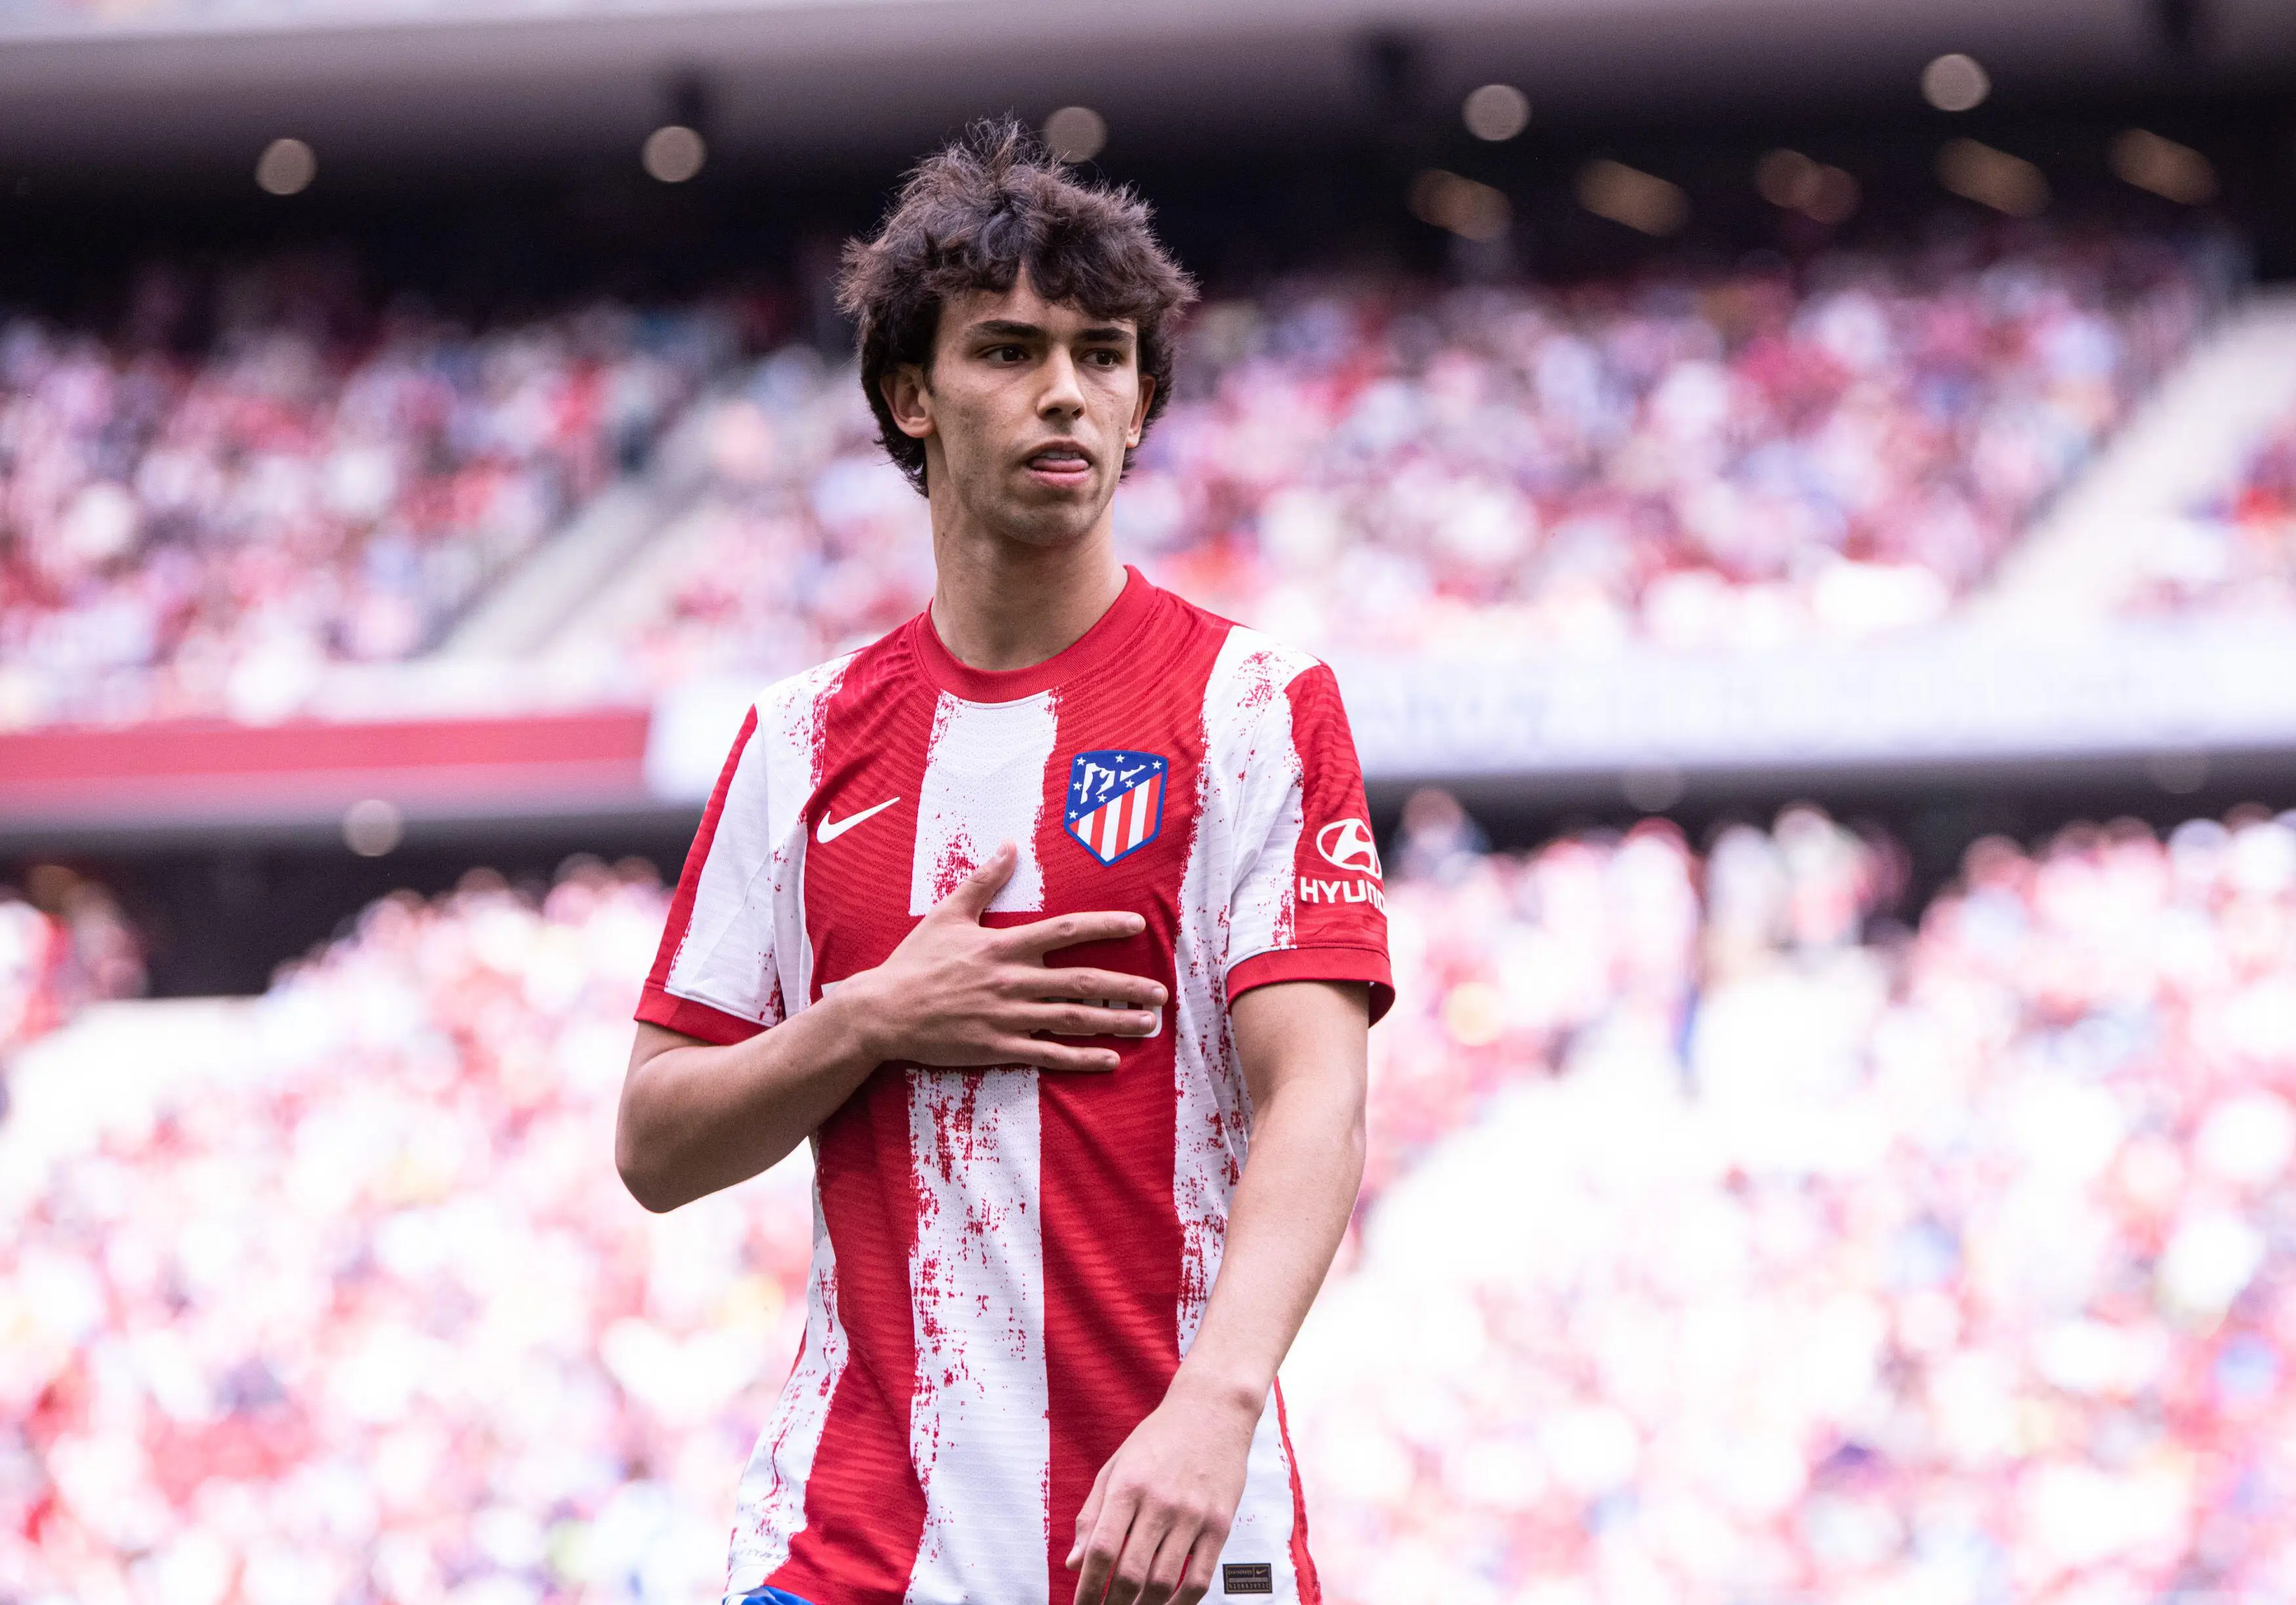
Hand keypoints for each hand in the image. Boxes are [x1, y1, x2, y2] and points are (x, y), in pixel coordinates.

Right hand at [840, 841, 1165, 1073]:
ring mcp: (1008, 1017)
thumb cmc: (914, 961)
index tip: (1137, 924)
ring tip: (1149, 1025)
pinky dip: (1081, 1059)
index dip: (1104, 926)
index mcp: (1004, 946)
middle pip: (1082, 982)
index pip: (1065, 931)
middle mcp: (1013, 981)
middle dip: (1127, 986)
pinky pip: (1048, 1055)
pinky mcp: (998, 1048)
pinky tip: (1111, 1060)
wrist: (882, 1012)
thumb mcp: (948, 914)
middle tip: (1162, 993)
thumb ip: (984, 881)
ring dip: (1115, 1022)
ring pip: (1073, 1019)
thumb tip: (1009, 846)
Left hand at [1066, 1377, 1258, 1604]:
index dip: (1087, 1587)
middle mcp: (1160, 1502)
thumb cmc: (1158, 1439)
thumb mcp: (1116, 1467)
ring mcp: (1193, 1515)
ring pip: (1163, 1581)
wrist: (1213, 1410)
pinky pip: (1200, 1578)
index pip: (1101, 1549)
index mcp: (1128, 1485)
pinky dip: (1181, 1604)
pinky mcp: (1220, 1524)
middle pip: (1131, 1573)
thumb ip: (1092, 1515)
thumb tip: (1074, 1563)